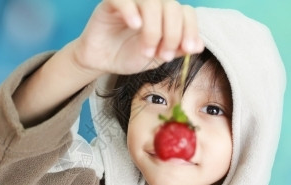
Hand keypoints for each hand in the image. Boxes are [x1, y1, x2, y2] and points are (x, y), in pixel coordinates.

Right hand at [73, 0, 203, 74]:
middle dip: (172, 34)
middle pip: (171, 6)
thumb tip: (200, 46)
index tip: (188, 50)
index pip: (185, 12)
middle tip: (164, 56)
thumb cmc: (128, 56)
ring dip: (154, 30)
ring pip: (151, 2)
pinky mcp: (112, 3)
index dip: (190, 29)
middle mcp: (151, 5)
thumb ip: (177, 49)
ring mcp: (132, 2)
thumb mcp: (157, 57)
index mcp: (164, 16)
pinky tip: (135, 26)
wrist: (102, 61)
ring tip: (147, 51)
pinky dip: (131, 11)